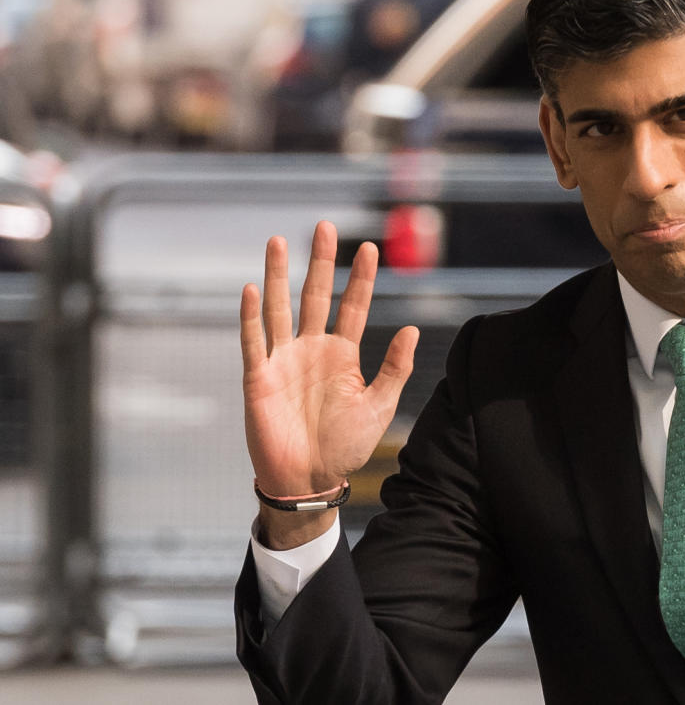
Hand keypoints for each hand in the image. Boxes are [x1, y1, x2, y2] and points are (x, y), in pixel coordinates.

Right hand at [241, 221, 417, 539]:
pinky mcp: (259, 377)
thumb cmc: (345, 445)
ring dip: (277, 275)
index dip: (361, 278)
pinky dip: (252, 316)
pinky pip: (254, 341)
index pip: (353, 305)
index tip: (370, 247)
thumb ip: (395, 368)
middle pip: (316, 295)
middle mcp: (312, 348)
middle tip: (325, 226)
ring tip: (278, 241)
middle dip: (320, 261)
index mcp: (343, 354)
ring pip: (280, 308)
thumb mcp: (379, 405)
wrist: (309, 479)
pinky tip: (252, 289)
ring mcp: (284, 360)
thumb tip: (413, 329)